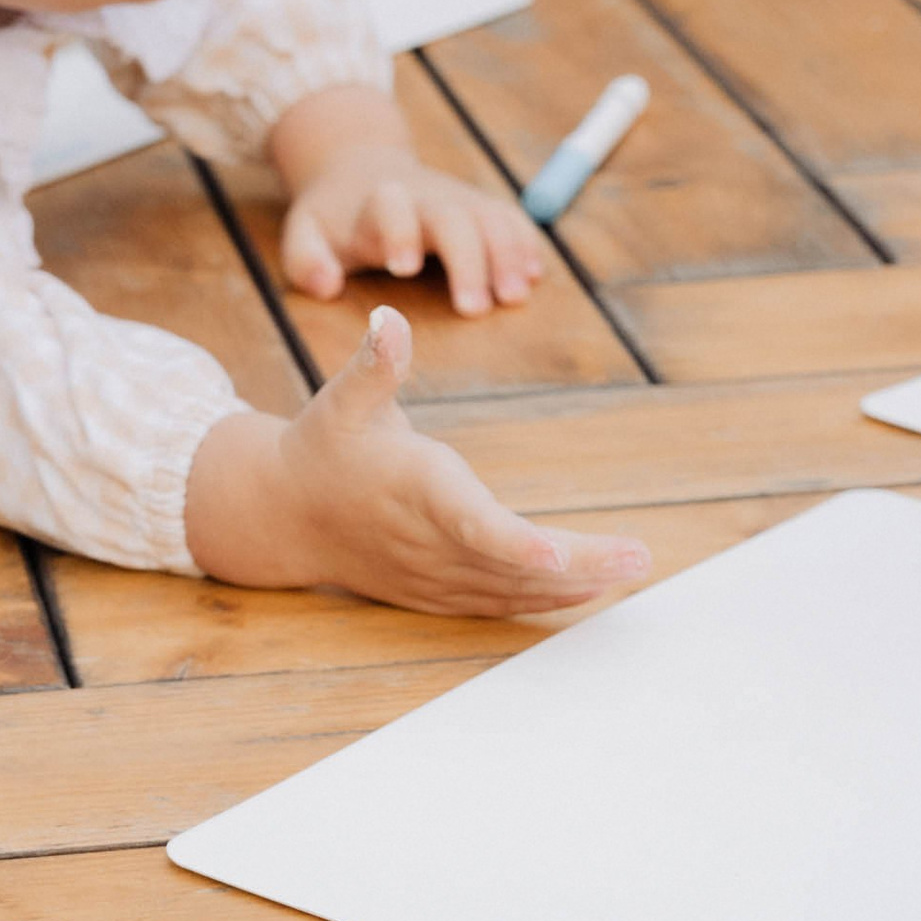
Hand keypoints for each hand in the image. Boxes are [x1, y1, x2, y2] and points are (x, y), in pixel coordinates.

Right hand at [185, 308, 653, 611]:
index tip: (557, 553)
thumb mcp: (340, 399)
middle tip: (639, 556)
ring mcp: (433, 575)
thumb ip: (374, 364)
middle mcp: (428, 542)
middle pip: (511, 565)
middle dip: (579, 564)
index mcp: (414, 489)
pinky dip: (546, 600)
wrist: (281, 516)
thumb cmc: (321, 447)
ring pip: (512, 590)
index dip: (515, 543)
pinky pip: (499, 603)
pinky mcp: (437, 592)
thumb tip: (390, 317)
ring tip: (632, 567)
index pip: (471, 523)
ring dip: (575, 584)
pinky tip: (592, 589)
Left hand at [274, 84, 543, 314]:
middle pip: (453, 219)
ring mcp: (458, 198)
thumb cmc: (334, 218)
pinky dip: (525, 243)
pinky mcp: (480, 205)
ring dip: (506, 255)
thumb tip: (326, 286)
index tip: (404, 269)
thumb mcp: (304, 234)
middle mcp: (424, 197)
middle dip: (467, 260)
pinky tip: (535, 275)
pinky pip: (510, 217)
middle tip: (474, 310)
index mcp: (378, 204)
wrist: (363, 167)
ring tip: (515, 298)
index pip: (390, 209)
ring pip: (490, 217)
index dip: (398, 232)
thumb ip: (305, 261)